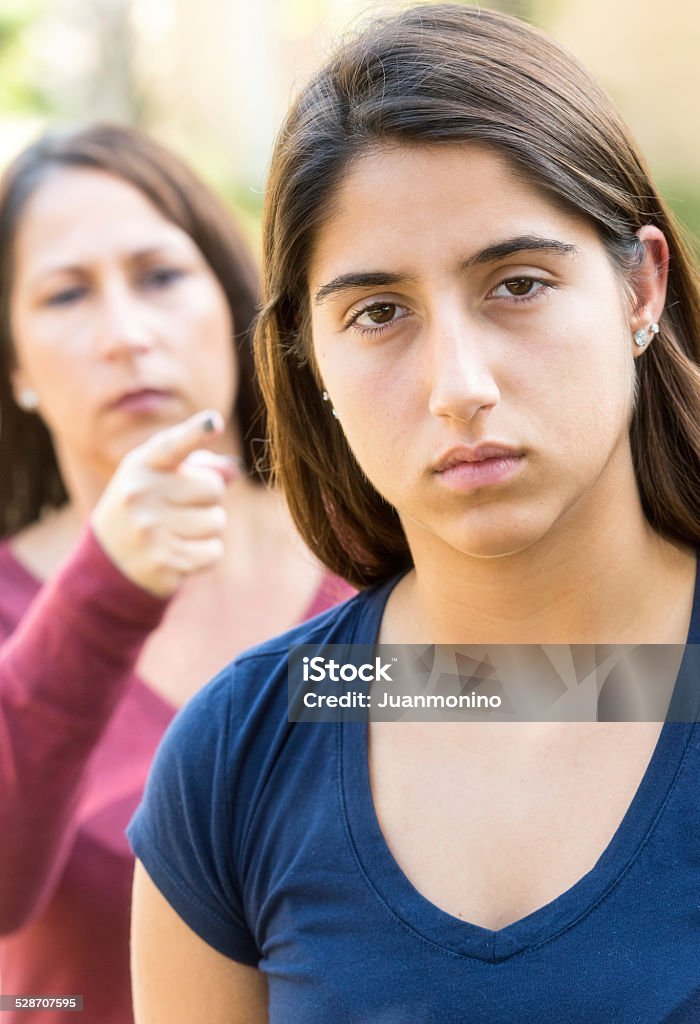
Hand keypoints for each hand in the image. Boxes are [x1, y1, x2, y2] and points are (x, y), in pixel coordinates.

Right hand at [91, 411, 239, 596]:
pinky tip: (182, 551)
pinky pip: (214, 552)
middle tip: (183, 507)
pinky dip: (206, 553)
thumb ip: (199, 466)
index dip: (195, 433)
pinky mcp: (162, 561)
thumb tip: (233, 471)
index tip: (213, 422)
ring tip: (179, 529)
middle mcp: (141, 494)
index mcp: (142, 465)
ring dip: (209, 528)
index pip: (172, 445)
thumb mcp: (161, 476)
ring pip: (217, 522)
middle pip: (214, 488)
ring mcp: (150, 530)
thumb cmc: (147, 505)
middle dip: (209, 499)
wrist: (110, 556)